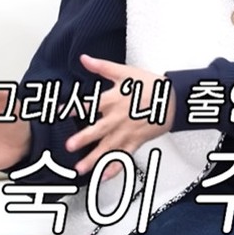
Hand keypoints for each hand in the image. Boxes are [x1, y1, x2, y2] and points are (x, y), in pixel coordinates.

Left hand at [66, 55, 174, 178]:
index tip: (61, 112)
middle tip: (69, 146)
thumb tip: (84, 58)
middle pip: (99, 130)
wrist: (172, 100)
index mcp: (114, 100)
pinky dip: (114, 167)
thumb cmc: (149, 86)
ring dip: (94, 159)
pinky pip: (124, 157)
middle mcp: (118, 118)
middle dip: (83, 139)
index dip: (75, 107)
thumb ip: (102, 67)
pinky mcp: (136, 142)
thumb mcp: (125, 72)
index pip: (91, 104)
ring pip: (109, 148)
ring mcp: (127, 132)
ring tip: (80, 169)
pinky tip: (103, 176)